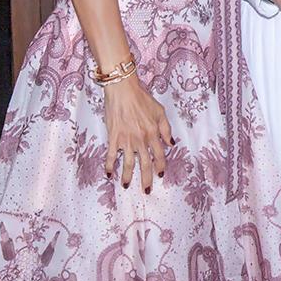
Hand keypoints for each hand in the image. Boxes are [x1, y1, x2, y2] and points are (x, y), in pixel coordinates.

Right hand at [103, 76, 172, 192]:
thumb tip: (171, 144)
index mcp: (153, 133)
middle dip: (146, 178)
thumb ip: (166, 129)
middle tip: (146, 190)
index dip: (160, 166)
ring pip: (128, 163)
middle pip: (145, 163)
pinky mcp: (114, 137)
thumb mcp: (160, 112)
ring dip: (127, 176)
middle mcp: (141, 139)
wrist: (123, 91)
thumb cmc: (142, 99)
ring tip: (126, 185)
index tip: (159, 175)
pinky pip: (111, 155)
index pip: (159, 155)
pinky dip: (110, 166)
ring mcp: (126, 140)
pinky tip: (109, 174)